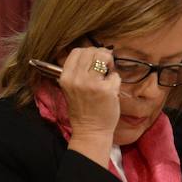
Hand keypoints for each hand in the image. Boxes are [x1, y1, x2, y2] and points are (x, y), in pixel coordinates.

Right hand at [59, 46, 120, 165]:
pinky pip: (115, 75)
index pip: (77, 51)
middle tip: (105, 67)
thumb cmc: (83, 109)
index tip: (95, 61)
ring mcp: (92, 83)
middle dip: (102, 55)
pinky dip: (115, 80)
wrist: (90, 130)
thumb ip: (78, 72)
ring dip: (109, 64)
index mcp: (65, 77)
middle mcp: (77, 78)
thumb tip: (95, 54)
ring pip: (104, 57)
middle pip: (92, 51)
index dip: (89, 53)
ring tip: (107, 76)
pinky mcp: (107, 89)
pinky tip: (111, 90)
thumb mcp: (71, 88)